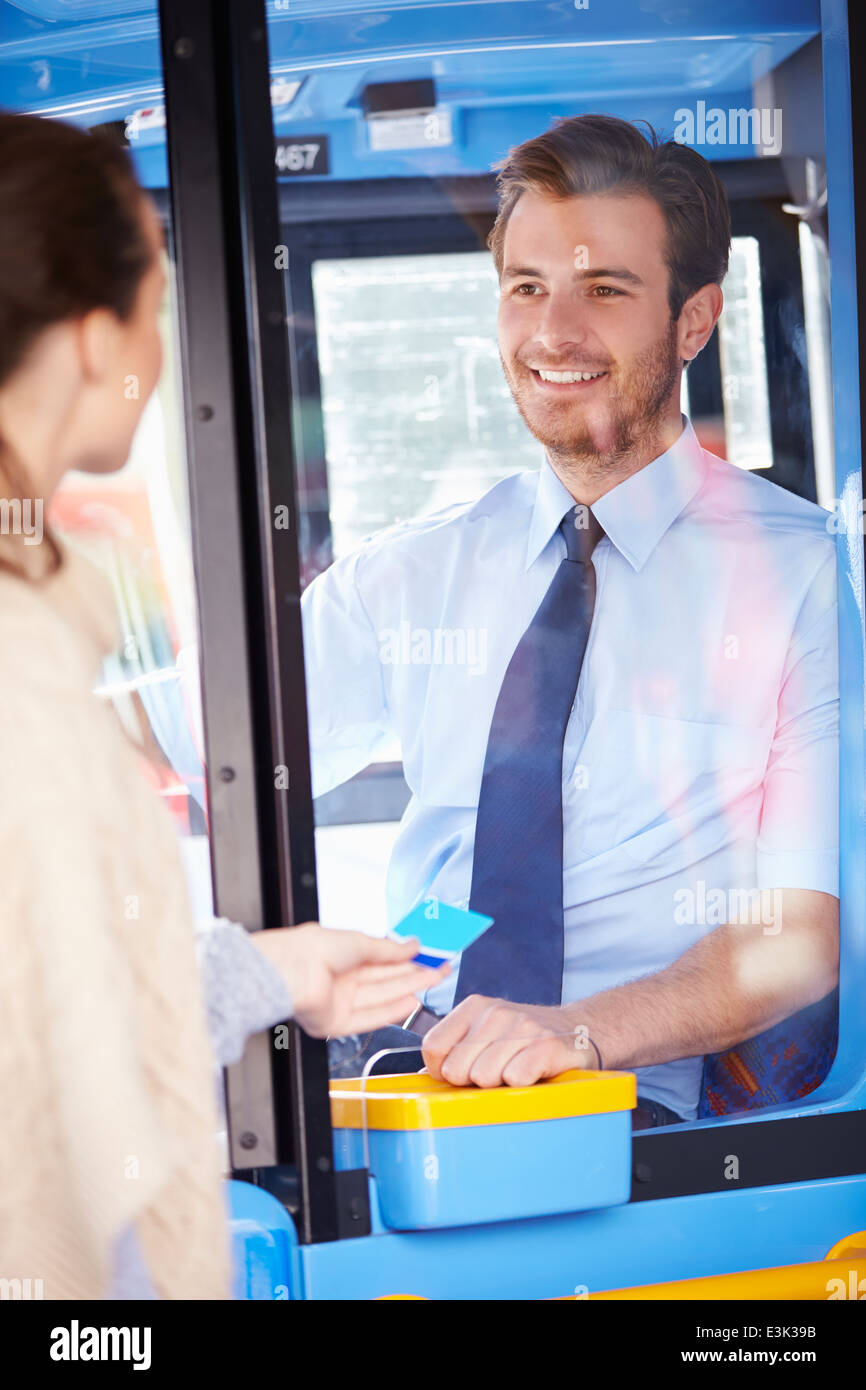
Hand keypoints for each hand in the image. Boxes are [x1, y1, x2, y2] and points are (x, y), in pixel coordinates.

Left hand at [251, 923, 449, 1037]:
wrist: (290, 971)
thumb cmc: (313, 948)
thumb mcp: (360, 942)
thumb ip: (389, 949)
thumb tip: (414, 945)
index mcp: (342, 954)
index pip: (381, 959)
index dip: (407, 958)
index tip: (429, 956)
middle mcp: (341, 978)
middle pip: (384, 979)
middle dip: (414, 974)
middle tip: (439, 970)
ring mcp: (338, 1001)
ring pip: (380, 997)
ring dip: (408, 991)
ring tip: (432, 983)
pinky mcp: (336, 1022)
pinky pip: (368, 1018)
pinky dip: (390, 1012)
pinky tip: (410, 1003)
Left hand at [422, 994, 591, 1087]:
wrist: (583, 1030)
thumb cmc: (527, 1040)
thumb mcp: (488, 1035)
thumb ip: (456, 1050)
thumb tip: (426, 1074)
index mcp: (474, 1007)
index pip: (433, 1047)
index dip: (443, 1071)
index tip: (463, 1073)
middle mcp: (495, 1012)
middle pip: (456, 1070)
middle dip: (474, 1081)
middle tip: (499, 1072)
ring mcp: (522, 1026)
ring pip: (484, 1077)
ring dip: (501, 1085)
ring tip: (518, 1070)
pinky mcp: (546, 1044)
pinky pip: (515, 1078)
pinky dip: (523, 1085)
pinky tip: (535, 1073)